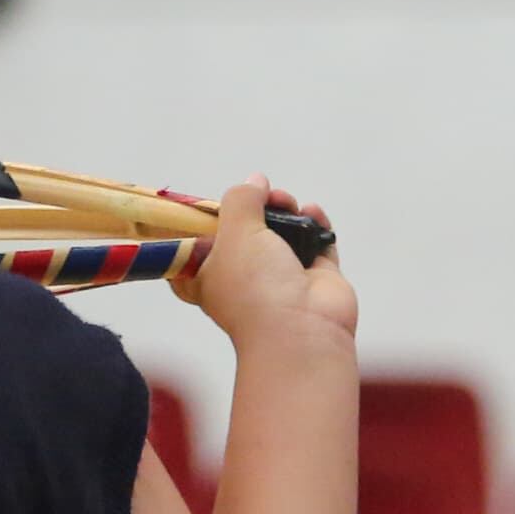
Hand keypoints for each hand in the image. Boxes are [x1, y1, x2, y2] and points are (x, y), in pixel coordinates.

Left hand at [179, 183, 354, 347]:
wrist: (300, 331)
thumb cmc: (254, 289)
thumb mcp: (234, 231)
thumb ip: (241, 199)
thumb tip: (255, 182)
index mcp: (210, 276)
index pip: (196, 250)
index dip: (204, 224)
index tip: (213, 205)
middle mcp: (245, 279)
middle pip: (247, 233)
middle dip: (256, 207)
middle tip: (265, 196)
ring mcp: (283, 279)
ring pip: (283, 234)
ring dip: (288, 212)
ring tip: (290, 204)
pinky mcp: (316, 278)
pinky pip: (317, 243)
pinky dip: (317, 224)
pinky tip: (312, 213)